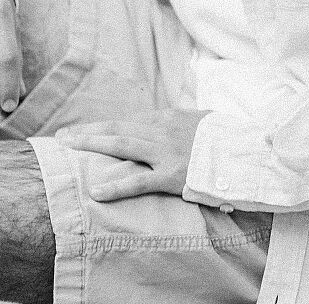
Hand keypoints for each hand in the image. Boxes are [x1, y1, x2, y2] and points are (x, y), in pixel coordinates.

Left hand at [58, 109, 209, 200]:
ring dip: (91, 144)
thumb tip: (165, 124)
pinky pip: (139, 181)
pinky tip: (96, 191)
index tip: (81, 131)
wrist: (246, 151)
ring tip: (68, 148)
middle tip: (62, 137)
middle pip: (116, 129)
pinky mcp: (172, 175)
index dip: (102, 127)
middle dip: (87, 132)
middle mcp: (161, 130)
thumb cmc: (224, 139)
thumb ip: (178, 124)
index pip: (126, 122)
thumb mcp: (198, 122)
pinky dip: (116, 185)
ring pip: (121, 145)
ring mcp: (165, 152)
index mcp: (167, 117)